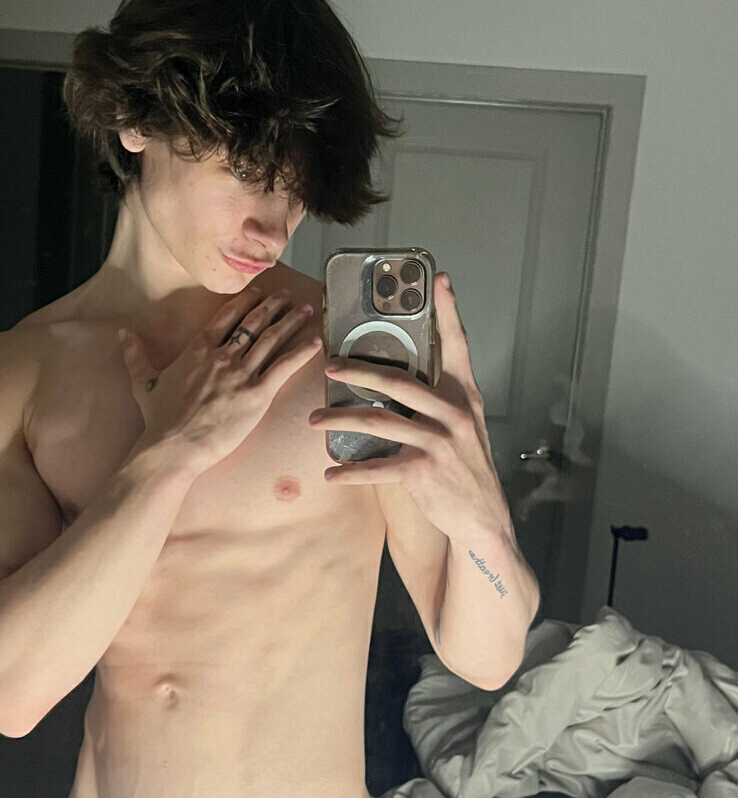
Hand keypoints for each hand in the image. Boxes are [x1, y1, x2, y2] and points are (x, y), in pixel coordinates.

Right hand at [119, 286, 320, 471]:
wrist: (173, 446)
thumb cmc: (159, 419)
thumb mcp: (144, 382)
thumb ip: (136, 355)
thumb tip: (122, 333)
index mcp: (198, 348)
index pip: (228, 316)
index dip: (247, 302)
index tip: (260, 292)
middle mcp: (222, 355)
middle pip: (254, 323)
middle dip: (274, 306)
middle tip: (288, 295)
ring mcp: (241, 374)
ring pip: (271, 339)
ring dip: (291, 321)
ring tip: (304, 309)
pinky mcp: (257, 395)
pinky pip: (284, 367)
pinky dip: (302, 352)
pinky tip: (316, 341)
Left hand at [307, 272, 511, 543]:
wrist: (483, 517)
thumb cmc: (466, 467)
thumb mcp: (464, 426)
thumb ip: (439, 401)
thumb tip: (400, 380)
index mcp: (464, 396)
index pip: (458, 345)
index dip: (449, 312)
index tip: (440, 280)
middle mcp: (453, 413)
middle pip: (399, 381)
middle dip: (358, 370)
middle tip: (329, 364)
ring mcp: (439, 442)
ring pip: (378, 421)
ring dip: (340, 420)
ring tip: (314, 420)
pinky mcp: (424, 471)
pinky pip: (378, 467)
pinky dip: (350, 472)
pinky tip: (330, 473)